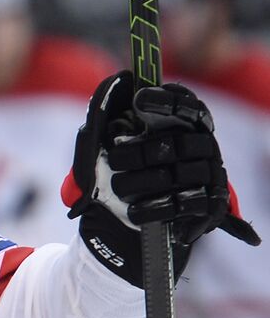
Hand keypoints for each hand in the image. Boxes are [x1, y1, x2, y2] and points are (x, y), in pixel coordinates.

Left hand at [66, 71, 259, 284]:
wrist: (131, 222)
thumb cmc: (124, 174)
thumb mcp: (108, 149)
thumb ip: (108, 125)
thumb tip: (106, 95)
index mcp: (185, 126)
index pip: (186, 106)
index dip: (166, 101)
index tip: (139, 100)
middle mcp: (203, 147)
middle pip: (175, 144)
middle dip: (138, 153)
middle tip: (114, 160)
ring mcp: (210, 176)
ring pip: (176, 175)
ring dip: (140, 183)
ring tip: (118, 188)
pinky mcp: (210, 205)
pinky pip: (183, 204)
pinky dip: (153, 208)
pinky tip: (134, 211)